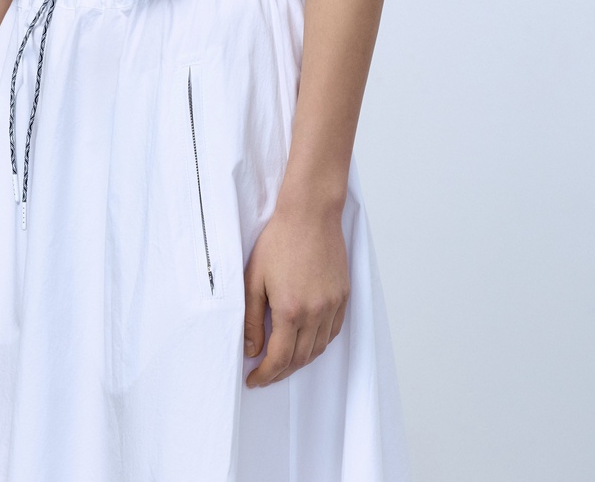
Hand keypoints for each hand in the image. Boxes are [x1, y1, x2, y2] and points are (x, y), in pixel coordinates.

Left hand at [242, 204, 349, 386]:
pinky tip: (307, 342)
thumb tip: (251, 349)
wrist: (310, 214)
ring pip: (319, 348)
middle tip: (265, 375)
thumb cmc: (279, 240)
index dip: (265, 374)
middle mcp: (315, 312)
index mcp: (291, 310)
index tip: (254, 379)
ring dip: (301, 361)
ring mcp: (333, 305)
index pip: (279, 358)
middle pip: (301, 359)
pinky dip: (319, 343)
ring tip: (284, 362)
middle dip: (281, 372)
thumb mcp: (254, 278)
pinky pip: (333, 331)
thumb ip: (252, 318)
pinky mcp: (343, 295)